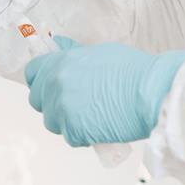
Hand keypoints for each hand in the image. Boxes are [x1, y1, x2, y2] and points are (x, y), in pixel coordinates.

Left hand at [23, 37, 184, 146]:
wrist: (152, 92)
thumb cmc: (133, 70)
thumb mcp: (99, 52)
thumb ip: (74, 54)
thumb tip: (61, 48)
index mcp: (60, 63)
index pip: (32, 73)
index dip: (40, 80)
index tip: (49, 85)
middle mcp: (56, 85)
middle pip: (38, 101)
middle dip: (52, 103)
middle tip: (75, 103)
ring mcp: (63, 109)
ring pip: (52, 122)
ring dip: (66, 121)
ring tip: (91, 116)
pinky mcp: (74, 131)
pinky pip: (70, 137)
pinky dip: (82, 135)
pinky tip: (99, 126)